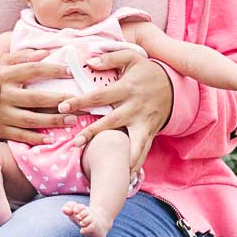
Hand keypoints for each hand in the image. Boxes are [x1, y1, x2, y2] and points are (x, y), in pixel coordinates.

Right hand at [0, 49, 77, 144]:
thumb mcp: (4, 65)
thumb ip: (23, 56)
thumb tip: (45, 52)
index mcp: (5, 75)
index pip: (33, 69)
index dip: (53, 70)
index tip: (71, 72)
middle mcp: (3, 95)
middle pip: (35, 98)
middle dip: (59, 100)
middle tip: (78, 101)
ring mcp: (2, 114)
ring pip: (30, 119)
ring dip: (53, 120)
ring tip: (72, 120)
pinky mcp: (2, 130)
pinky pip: (21, 136)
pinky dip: (36, 138)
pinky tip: (52, 139)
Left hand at [59, 50, 172, 170]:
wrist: (174, 85)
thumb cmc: (147, 71)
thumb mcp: (132, 57)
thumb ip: (110, 57)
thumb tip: (89, 61)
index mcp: (127, 89)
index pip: (100, 96)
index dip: (81, 101)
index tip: (62, 107)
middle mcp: (135, 108)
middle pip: (112, 122)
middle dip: (93, 133)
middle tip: (75, 142)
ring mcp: (144, 123)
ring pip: (132, 143)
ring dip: (120, 157)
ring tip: (107, 172)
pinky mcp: (150, 133)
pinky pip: (143, 151)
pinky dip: (135, 165)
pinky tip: (125, 179)